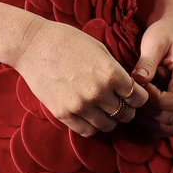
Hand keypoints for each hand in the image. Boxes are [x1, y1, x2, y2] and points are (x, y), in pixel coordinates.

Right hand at [12, 19, 148, 137]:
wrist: (33, 45)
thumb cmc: (67, 41)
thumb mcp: (99, 49)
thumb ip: (115, 70)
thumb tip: (130, 86)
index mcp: (111, 73)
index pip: (138, 98)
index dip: (139, 97)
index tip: (134, 95)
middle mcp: (98, 92)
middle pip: (125, 114)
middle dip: (126, 109)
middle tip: (120, 103)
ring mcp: (80, 105)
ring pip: (108, 126)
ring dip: (109, 119)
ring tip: (104, 109)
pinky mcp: (63, 113)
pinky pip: (87, 131)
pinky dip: (92, 126)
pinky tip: (89, 115)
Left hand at [129, 16, 172, 136]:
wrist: (171, 30)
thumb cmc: (164, 32)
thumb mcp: (154, 41)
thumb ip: (147, 62)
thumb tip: (139, 80)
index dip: (154, 99)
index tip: (140, 84)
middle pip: (172, 119)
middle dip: (148, 110)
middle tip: (134, 93)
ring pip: (170, 128)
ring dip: (149, 120)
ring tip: (136, 100)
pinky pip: (166, 126)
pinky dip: (151, 122)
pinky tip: (139, 105)